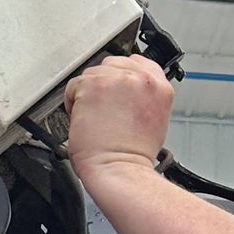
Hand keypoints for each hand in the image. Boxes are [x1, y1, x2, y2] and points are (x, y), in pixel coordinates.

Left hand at [65, 55, 173, 192]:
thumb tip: (125, 92)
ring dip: (89, 95)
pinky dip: (74, 104)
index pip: (137, 62)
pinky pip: (75, 86)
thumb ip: (143, 97)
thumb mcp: (155, 119)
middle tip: (104, 111)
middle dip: (104, 85)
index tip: (115, 92)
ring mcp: (118, 80)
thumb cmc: (134, 156)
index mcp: (160, 86)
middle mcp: (141, 79)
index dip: (122, 77)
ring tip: (96, 119)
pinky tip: (86, 120)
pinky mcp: (95, 85)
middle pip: (112, 64)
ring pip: (93, 74)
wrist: (121, 170)